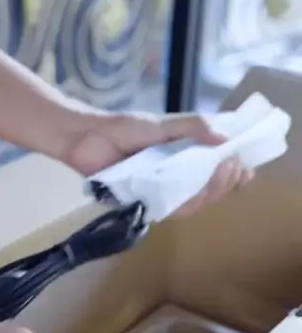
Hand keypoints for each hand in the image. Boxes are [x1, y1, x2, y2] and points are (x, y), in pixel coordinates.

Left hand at [62, 111, 253, 216]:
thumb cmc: (123, 128)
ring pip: (191, 202)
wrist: (85, 137)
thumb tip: (224, 137)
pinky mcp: (142, 203)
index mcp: (182, 159)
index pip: (214, 172)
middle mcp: (173, 179)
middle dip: (225, 181)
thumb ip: (192, 127)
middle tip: (235, 166)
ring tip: (222, 172)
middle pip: (207, 191)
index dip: (232, 175)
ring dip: (210, 191)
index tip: (247, 167)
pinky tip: (197, 192)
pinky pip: (168, 208)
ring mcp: (158, 192)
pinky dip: (184, 202)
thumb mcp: (162, 123)